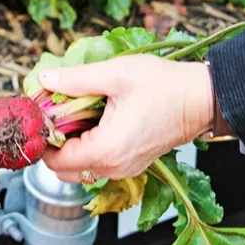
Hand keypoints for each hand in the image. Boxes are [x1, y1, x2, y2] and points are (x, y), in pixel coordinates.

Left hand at [38, 54, 213, 181]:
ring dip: (70, 146)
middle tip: (56, 113)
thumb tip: (43, 79)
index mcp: (106, 150)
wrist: (202, 98)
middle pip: (63, 169)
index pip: (54, 160)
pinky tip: (92, 121)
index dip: (42, 137)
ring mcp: (124, 170)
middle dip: (53, 143)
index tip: (42, 114)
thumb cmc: (164, 86)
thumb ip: (75, 79)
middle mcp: (113, 168)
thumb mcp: (115, 74)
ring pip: (79, 168)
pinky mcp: (131, 164)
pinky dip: (87, 147)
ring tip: (75, 115)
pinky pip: (97, 164)